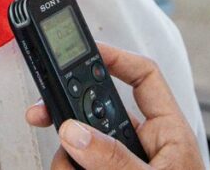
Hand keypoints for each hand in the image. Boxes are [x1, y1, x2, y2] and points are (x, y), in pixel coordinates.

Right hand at [25, 43, 204, 169]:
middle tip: (41, 116)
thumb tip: (74, 131)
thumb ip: (113, 160)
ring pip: (80, 149)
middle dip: (70, 120)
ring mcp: (125, 168)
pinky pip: (78, 169)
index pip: (143, 77)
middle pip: (97, 114)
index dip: (115, 57)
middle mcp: (145, 146)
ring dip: (66, 162)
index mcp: (168, 132)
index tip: (83, 51)